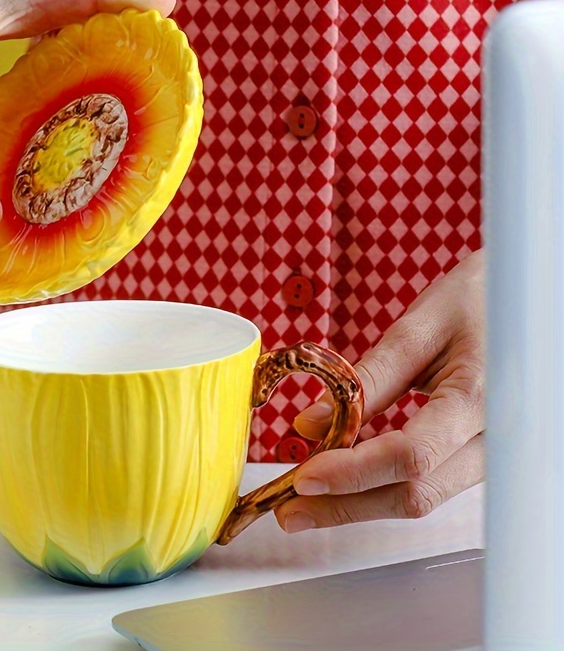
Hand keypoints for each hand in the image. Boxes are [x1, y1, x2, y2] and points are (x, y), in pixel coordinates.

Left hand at [275, 250, 484, 532]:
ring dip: (359, 505)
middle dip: (346, 506)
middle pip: (414, 493)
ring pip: (421, 498)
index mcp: (478, 399)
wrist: (520, 300)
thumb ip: (367, 379)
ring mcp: (489, 455)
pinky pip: (427, 483)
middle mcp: (492, 440)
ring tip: (306, 503)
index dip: (352, 472)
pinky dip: (381, 487)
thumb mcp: (417, 328)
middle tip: (290, 510)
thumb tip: (310, 424)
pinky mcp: (477, 456)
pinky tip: (344, 484)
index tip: (303, 477)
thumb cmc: (474, 300)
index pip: (409, 455)